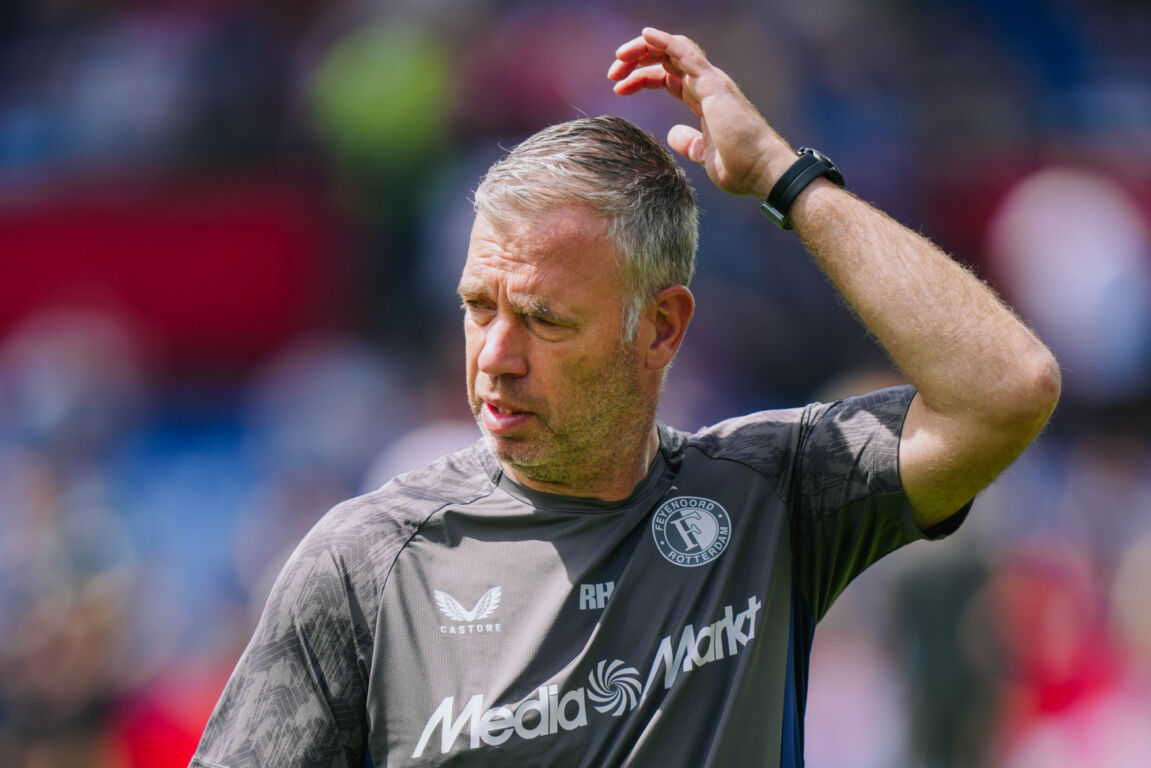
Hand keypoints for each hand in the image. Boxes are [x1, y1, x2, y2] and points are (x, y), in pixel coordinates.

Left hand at [608, 28, 792, 197]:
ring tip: (618, 59)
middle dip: (636, 61)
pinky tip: (644, 36)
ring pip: (672, 50)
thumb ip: (689, 143)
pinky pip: (685, 52)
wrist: (761, 171)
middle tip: (612, 74)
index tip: (618, 90)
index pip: (667, 77)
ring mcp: (711, 82)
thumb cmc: (740, 168)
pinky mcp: (713, 84)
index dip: (640, 78)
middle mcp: (707, 85)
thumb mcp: (705, 155)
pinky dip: (664, 41)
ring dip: (643, 49)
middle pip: (666, 60)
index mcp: (703, 99)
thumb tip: (673, 134)